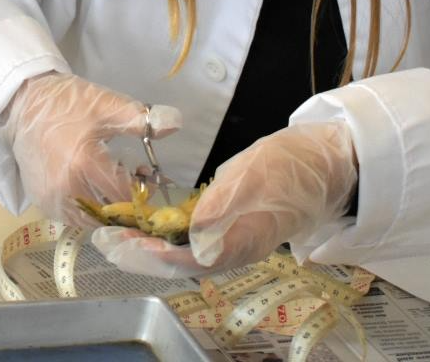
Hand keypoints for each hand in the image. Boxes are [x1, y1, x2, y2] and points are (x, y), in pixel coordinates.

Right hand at [0, 72, 180, 226]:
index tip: (148, 175)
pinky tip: (90, 186)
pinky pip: (75, 218)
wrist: (22, 104)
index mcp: (85, 164)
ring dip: (109, 207)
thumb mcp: (106, 104)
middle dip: (129, 199)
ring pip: (95, 220)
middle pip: (113, 212)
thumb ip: (142, 119)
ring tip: (110, 181)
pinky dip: (89, 208)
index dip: (144, 189)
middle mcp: (68, 189)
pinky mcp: (43, 204)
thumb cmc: (66, 103)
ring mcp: (53, 200)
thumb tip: (175, 123)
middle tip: (133, 177)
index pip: (127, 195)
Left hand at [92, 121, 357, 276]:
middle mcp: (235, 250)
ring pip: (183, 256)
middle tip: (109, 242)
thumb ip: (224, 209)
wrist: (320, 164)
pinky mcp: (228, 231)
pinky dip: (164, 238)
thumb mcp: (255, 179)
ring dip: (148, 249)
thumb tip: (196, 240)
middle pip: (182, 264)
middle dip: (143, 255)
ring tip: (117, 236)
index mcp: (244, 242)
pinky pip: (191, 244)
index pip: (193, 259)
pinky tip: (145, 228)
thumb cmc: (290, 166)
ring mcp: (232, 243)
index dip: (157, 254)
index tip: (129, 242)